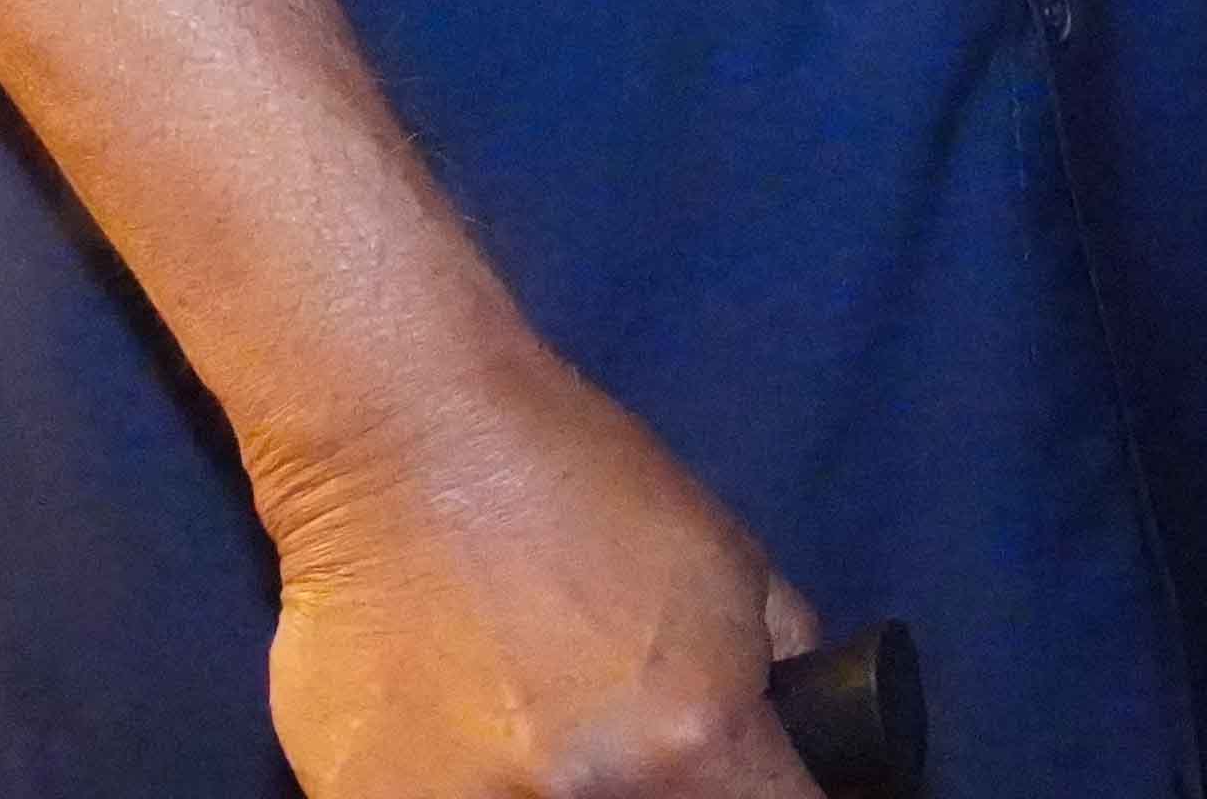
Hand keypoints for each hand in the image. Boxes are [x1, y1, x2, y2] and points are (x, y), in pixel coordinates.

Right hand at [255, 350, 823, 798]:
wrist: (406, 442)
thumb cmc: (576, 482)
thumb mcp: (730, 561)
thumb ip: (776, 668)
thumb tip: (801, 737)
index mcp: (689, 742)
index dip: (775, 798)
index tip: (744, 781)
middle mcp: (584, 797)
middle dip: (660, 791)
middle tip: (627, 740)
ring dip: (550, 789)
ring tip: (525, 723)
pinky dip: (457, 787)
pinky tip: (452, 738)